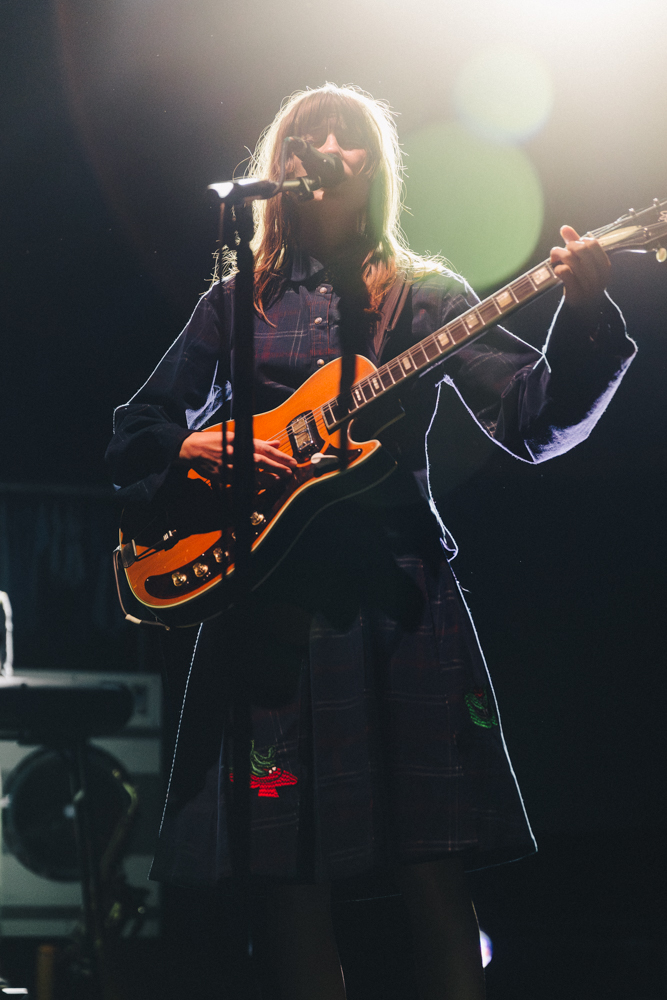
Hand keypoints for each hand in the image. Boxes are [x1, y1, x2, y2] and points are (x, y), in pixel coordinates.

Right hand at [178, 429, 295, 479]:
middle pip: (259, 460)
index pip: (263, 448)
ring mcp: (227, 465)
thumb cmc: (216, 441)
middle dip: (276, 467)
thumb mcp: (236, 437)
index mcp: (238, 440)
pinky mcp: (221, 476)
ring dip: (266, 477)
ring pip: (250, 472)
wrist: (192, 449)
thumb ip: (258, 442)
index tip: (291, 461)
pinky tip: (262, 485)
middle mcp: (234, 452)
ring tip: (279, 479)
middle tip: (289, 471)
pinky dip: (251, 484)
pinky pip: (239, 481)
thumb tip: (277, 443)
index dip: (278, 455)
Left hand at [550, 225, 610, 328]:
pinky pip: (565, 273)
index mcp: (604, 266)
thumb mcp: (582, 263)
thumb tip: (564, 227)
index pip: (593, 244)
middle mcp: (599, 276)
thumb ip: (575, 245)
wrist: (583, 312)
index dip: (579, 241)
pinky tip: (556, 270)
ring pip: (571, 260)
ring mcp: (588, 286)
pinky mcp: (575, 294)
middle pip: (581, 250)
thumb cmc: (582, 283)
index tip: (571, 246)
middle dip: (567, 247)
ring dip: (559, 255)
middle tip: (560, 251)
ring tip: (554, 258)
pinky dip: (558, 268)